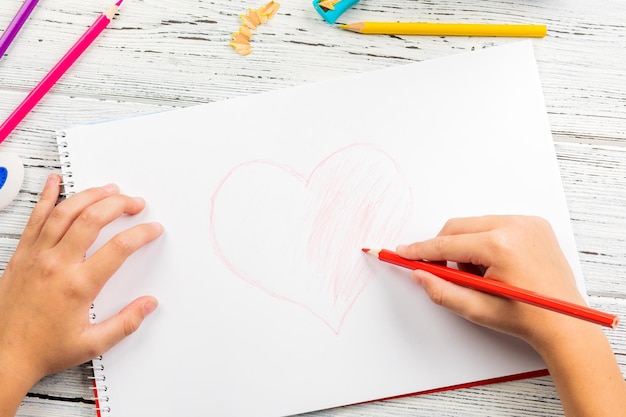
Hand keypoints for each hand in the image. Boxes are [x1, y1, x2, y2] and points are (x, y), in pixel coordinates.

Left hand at [0, 174, 162, 414]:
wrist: (2, 356)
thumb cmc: (43, 350)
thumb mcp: (92, 344)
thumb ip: (125, 323)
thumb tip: (148, 304)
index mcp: (78, 285)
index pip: (119, 248)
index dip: (141, 233)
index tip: (152, 229)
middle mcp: (57, 264)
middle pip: (93, 219)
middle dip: (119, 204)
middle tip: (134, 202)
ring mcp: (36, 256)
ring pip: (65, 212)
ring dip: (90, 195)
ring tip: (109, 189)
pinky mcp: (22, 255)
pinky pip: (35, 218)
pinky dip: (46, 196)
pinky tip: (55, 183)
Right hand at [397, 215, 625, 416]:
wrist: (566, 322)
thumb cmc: (527, 318)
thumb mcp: (478, 310)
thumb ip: (442, 291)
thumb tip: (418, 274)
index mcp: (501, 246)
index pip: (447, 244)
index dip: (421, 251)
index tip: (403, 252)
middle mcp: (515, 226)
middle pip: (457, 228)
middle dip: (445, 250)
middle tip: (445, 274)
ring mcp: (527, 222)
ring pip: (474, 225)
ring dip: (465, 246)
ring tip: (480, 275)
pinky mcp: (534, 223)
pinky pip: (494, 224)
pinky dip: (484, 241)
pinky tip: (495, 265)